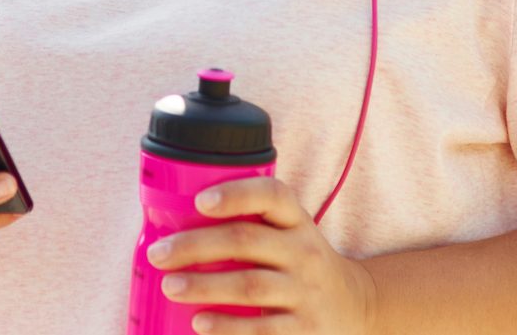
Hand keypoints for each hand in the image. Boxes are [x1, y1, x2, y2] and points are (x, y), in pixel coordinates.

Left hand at [145, 175, 377, 332]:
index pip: (272, 194)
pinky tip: (200, 323)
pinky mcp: (305, 330)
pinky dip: (228, 328)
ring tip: (170, 286)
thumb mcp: (289, 233)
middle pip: (247, 241)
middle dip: (197, 245)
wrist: (355, 306)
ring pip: (250, 285)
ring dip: (205, 286)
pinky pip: (262, 329)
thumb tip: (180, 228)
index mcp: (297, 220)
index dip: (236, 194)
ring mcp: (305, 291)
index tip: (200, 201)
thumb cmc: (302, 262)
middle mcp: (304, 251)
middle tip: (160, 254)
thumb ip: (251, 224)